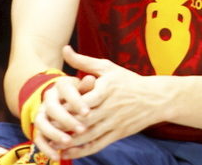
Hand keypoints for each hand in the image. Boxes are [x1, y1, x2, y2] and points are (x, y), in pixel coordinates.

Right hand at [30, 71, 96, 160]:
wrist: (67, 99)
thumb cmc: (82, 92)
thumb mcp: (85, 87)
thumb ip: (87, 86)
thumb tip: (90, 79)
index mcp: (61, 85)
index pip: (66, 90)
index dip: (76, 102)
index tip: (87, 112)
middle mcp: (48, 98)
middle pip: (52, 108)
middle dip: (66, 120)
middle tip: (82, 130)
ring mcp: (41, 113)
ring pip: (41, 123)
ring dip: (54, 134)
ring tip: (68, 142)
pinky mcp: (38, 128)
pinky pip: (38, 139)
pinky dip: (46, 149)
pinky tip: (58, 156)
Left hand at [40, 44, 165, 157]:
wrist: (154, 98)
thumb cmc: (127, 80)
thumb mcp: (107, 67)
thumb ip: (84, 61)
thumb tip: (64, 49)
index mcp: (106, 90)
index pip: (83, 102)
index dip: (67, 108)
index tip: (51, 109)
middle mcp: (110, 108)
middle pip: (83, 121)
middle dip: (64, 127)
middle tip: (47, 128)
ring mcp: (114, 123)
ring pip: (88, 136)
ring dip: (70, 141)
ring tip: (53, 142)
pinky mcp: (117, 135)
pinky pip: (97, 145)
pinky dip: (82, 151)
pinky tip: (69, 151)